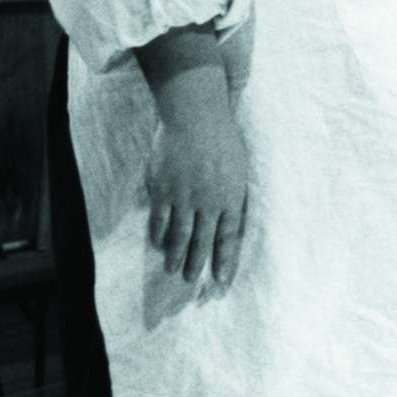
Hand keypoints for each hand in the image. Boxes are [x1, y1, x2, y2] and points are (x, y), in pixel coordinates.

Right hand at [146, 96, 249, 286]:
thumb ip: (234, 194)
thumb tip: (231, 217)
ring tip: (173, 270)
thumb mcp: (239, 166)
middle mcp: (209, 201)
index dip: (225, 260)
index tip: (221, 280)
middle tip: (191, 281)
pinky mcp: (163, 190)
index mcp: (232, 195)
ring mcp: (184, 197)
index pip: (229, 236)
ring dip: (175, 256)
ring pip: (179, 236)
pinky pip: (159, 220)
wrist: (196, 116)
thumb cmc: (223, 138)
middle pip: (203, 241)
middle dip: (197, 263)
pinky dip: (158, 235)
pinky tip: (157, 244)